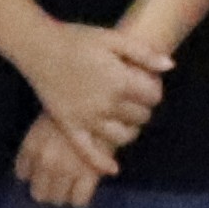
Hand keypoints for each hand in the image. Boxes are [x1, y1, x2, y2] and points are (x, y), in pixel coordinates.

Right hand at [11, 20, 170, 172]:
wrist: (39, 47)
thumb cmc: (77, 40)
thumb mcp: (112, 38)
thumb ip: (143, 53)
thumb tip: (169, 67)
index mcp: (120, 81)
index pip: (153, 96)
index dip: (153, 89)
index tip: (145, 82)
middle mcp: (107, 104)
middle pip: (140, 117)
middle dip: (142, 107)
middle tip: (133, 97)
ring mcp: (88, 119)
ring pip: (122, 136)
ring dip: (130, 130)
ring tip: (125, 119)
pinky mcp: (70, 126)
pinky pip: (88, 151)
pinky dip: (101, 163)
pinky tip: (113, 168)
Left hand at [12, 112, 105, 207]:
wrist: (103, 104)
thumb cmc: (75, 110)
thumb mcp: (47, 121)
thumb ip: (37, 144)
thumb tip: (31, 170)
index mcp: (32, 146)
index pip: (22, 174)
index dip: (33, 174)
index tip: (42, 171)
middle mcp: (45, 161)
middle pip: (39, 194)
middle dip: (48, 189)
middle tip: (59, 182)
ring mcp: (66, 169)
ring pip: (58, 200)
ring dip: (64, 194)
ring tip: (72, 184)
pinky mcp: (89, 174)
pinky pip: (79, 200)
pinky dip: (81, 197)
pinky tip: (84, 187)